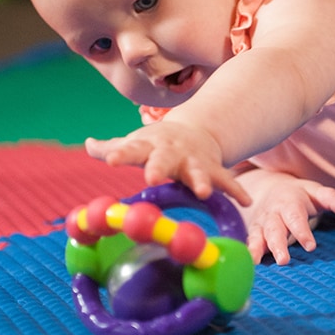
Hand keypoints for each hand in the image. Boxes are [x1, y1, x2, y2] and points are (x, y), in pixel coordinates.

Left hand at [85, 121, 250, 205]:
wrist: (196, 132)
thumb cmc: (158, 144)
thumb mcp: (137, 144)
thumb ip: (112, 148)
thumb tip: (89, 144)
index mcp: (149, 147)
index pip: (131, 149)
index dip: (121, 154)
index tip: (111, 160)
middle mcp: (173, 153)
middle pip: (164, 159)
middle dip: (159, 167)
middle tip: (152, 178)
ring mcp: (195, 161)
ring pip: (198, 172)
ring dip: (201, 181)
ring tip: (203, 193)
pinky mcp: (214, 170)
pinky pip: (227, 182)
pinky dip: (236, 191)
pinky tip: (245, 202)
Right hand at [238, 168, 334, 264]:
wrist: (272, 189)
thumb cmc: (301, 195)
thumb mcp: (317, 192)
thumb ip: (333, 199)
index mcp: (290, 201)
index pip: (296, 216)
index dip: (302, 231)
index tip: (310, 246)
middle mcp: (273, 211)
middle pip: (275, 228)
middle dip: (278, 244)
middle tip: (283, 261)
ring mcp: (262, 221)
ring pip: (259, 234)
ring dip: (257, 248)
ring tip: (256, 262)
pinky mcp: (254, 231)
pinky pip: (250, 240)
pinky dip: (248, 251)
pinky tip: (248, 262)